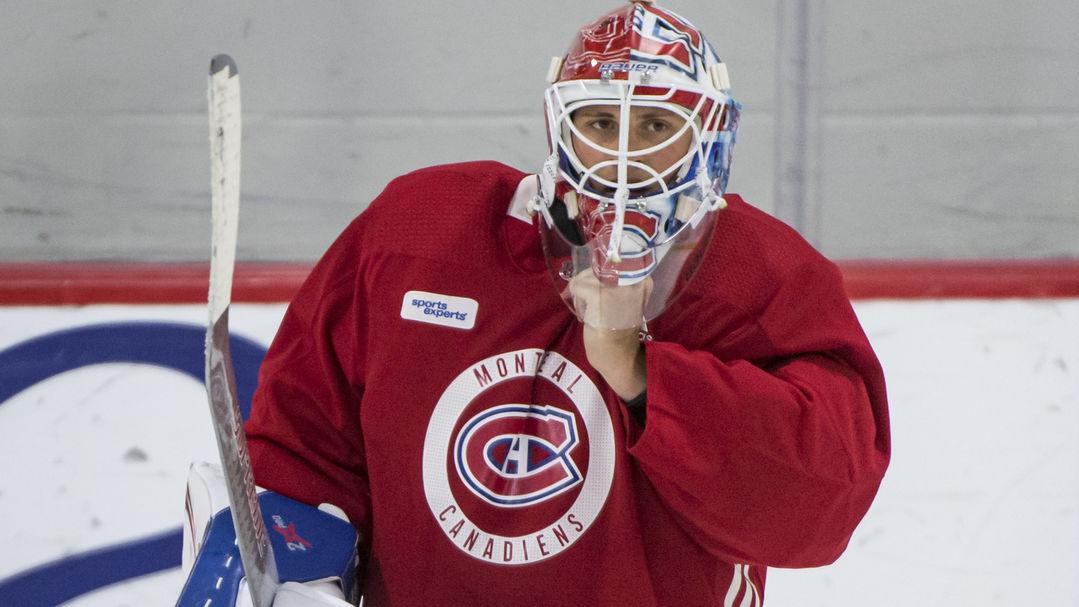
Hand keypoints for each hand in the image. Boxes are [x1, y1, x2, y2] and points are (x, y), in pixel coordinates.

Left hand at [568, 272, 648, 399]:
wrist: (619, 357)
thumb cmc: (618, 329)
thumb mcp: (623, 299)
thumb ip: (614, 282)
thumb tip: (590, 268)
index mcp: (642, 278)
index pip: (612, 260)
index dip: (599, 273)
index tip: (596, 290)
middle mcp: (632, 279)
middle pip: (597, 268)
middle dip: (587, 284)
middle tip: (589, 305)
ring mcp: (616, 288)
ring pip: (585, 277)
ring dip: (581, 294)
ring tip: (589, 312)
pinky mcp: (599, 298)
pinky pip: (578, 287)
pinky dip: (577, 301)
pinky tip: (585, 316)